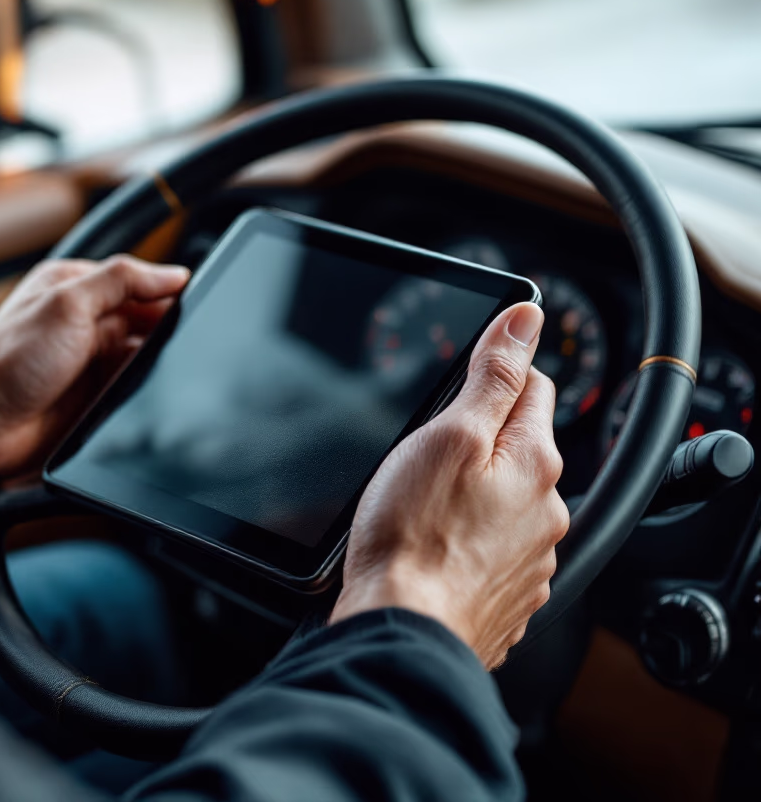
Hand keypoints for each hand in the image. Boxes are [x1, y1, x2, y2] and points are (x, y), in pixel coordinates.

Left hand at [0, 256, 190, 476]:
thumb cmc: (10, 358)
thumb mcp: (68, 303)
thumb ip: (121, 281)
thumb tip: (172, 274)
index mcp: (79, 288)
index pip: (139, 282)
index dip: (169, 291)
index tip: (198, 301)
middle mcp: (87, 323)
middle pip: (148, 320)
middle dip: (168, 329)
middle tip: (188, 340)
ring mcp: (92, 362)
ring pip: (146, 357)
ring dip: (158, 362)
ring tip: (168, 369)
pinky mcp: (96, 398)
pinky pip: (135, 391)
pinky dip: (146, 390)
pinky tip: (151, 393)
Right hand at [329, 302, 568, 668]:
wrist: (403, 628)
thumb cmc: (412, 536)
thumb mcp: (447, 434)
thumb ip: (493, 376)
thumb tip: (527, 320)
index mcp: (535, 463)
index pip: (533, 388)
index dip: (493, 377)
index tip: (461, 386)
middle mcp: (545, 512)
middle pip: (519, 449)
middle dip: (480, 443)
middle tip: (426, 455)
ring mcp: (529, 560)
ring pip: (505, 504)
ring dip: (474, 497)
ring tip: (423, 509)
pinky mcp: (506, 596)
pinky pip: (492, 552)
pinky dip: (467, 544)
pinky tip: (432, 548)